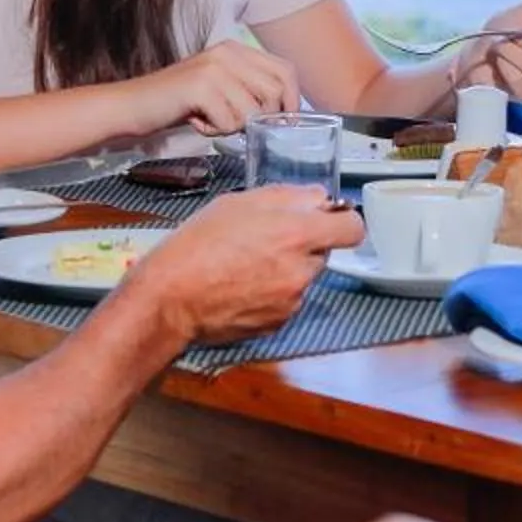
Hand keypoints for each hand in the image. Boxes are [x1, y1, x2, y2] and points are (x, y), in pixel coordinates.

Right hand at [120, 185, 364, 345]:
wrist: (169, 299)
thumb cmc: (197, 244)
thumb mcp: (237, 203)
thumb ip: (286, 198)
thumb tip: (318, 198)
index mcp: (296, 234)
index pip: (352, 228)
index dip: (342, 221)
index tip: (327, 220)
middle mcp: (302, 270)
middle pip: (323, 252)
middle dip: (304, 245)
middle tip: (266, 241)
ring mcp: (292, 300)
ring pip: (303, 277)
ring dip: (287, 269)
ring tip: (245, 265)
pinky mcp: (278, 323)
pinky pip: (287, 301)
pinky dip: (272, 293)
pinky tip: (241, 287)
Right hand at [146, 42, 300, 136]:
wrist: (130, 106)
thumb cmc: (176, 103)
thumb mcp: (219, 89)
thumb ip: (249, 90)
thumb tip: (287, 112)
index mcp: (235, 49)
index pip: (285, 70)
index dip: (292, 100)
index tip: (283, 122)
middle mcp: (227, 52)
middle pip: (275, 91)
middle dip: (262, 118)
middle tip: (234, 123)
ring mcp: (214, 67)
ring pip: (253, 110)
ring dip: (234, 126)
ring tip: (209, 120)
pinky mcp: (200, 86)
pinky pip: (230, 121)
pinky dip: (215, 131)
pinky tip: (196, 122)